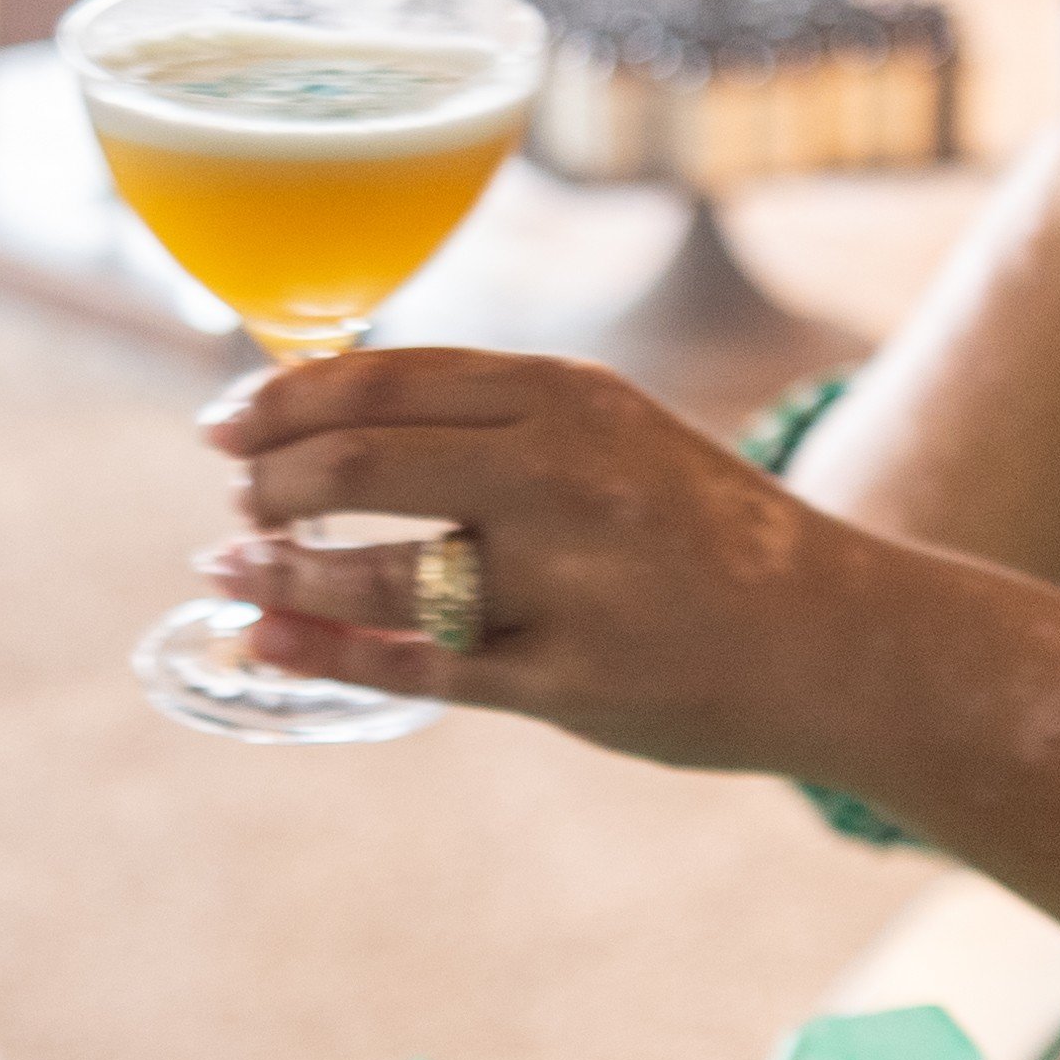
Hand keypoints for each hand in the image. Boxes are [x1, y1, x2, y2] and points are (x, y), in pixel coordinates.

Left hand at [188, 347, 876, 774]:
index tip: (224, 424)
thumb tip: (321, 416)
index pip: (387, 379)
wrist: (836, 637)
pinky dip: (322, 651)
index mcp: (568, 397)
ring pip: (378, 573)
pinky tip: (264, 640)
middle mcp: (563, 476)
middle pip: (362, 463)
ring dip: (279, 571)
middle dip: (271, 482)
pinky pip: (414, 664)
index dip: (284, 400)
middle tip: (234, 498)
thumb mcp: (612, 433)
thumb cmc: (699, 530)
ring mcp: (565, 582)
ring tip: (227, 567)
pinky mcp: (566, 680)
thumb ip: (490, 420)